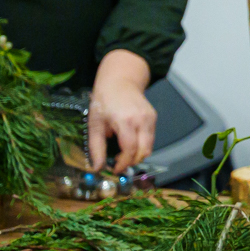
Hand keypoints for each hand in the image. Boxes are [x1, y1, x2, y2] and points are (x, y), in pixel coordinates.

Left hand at [88, 51, 154, 170]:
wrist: (120, 81)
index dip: (123, 163)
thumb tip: (96, 168)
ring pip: (149, 147)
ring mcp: (150, 118)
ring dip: (138, 155)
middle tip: (119, 163)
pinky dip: (141, 146)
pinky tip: (129, 142)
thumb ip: (96, 147)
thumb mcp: (95, 124)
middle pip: (144, 151)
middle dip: (132, 162)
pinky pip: (150, 138)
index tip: (114, 169)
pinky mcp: (154, 117)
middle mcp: (141, 119)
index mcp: (125, 120)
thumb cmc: (104, 101)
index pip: (130, 149)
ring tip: (123, 154)